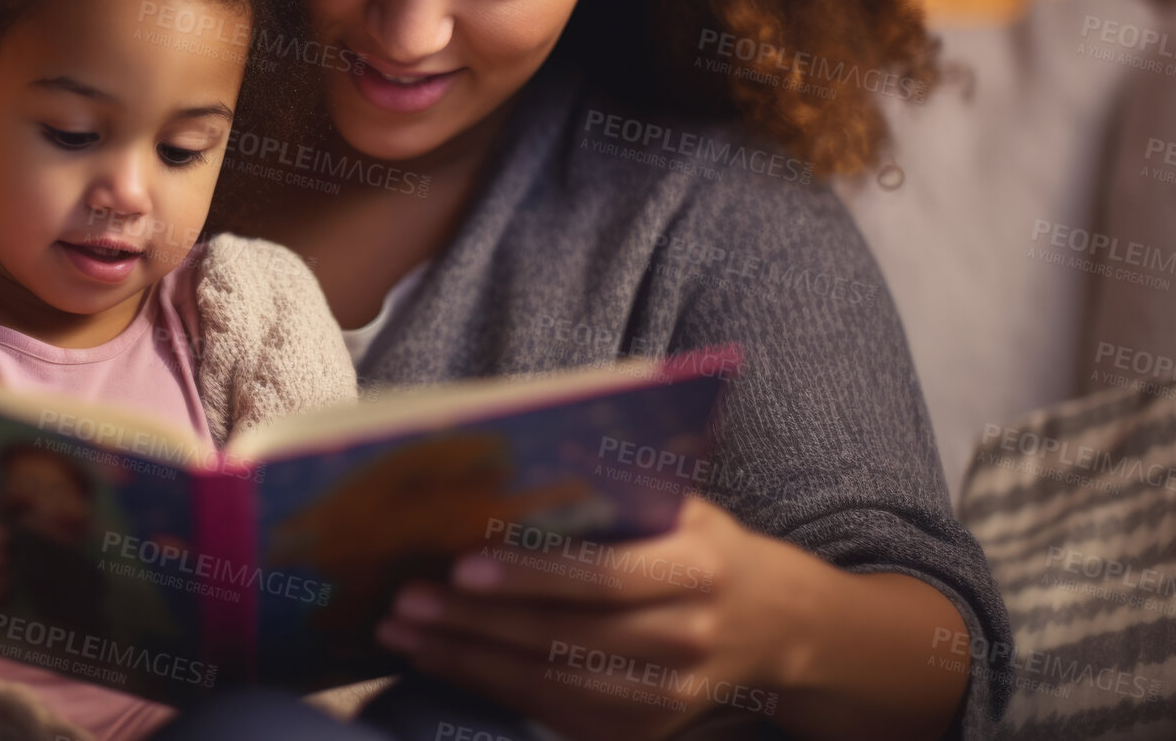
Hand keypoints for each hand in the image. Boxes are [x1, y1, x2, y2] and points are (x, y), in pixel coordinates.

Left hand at [374, 497, 789, 740]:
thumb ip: (615, 486)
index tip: (461, 564)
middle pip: (566, 637)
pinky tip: (440, 658)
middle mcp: (686, 638)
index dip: (531, 575)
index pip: (604, 577)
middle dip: (476, 622)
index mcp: (697, 568)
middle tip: (406, 600)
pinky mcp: (642, 732)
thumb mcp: (678, 503)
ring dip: (467, 659)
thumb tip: (525, 461)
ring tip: (402, 631)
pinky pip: (554, 713)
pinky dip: (490, 687)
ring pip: (551, 683)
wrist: (772, 627)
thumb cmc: (700, 546)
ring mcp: (666, 696)